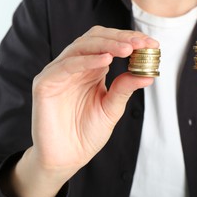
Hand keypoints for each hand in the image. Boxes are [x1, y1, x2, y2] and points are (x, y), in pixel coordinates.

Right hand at [3, 26, 157, 196]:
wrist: (67, 157)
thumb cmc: (87, 133)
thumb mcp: (112, 108)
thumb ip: (125, 88)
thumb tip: (148, 74)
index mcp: (91, 69)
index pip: (109, 44)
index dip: (129, 39)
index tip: (152, 43)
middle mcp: (75, 66)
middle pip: (96, 39)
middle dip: (121, 38)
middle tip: (141, 43)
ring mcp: (58, 72)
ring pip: (81, 47)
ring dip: (107, 45)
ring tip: (128, 49)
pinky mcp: (45, 83)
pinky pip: (66, 66)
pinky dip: (87, 61)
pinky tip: (106, 60)